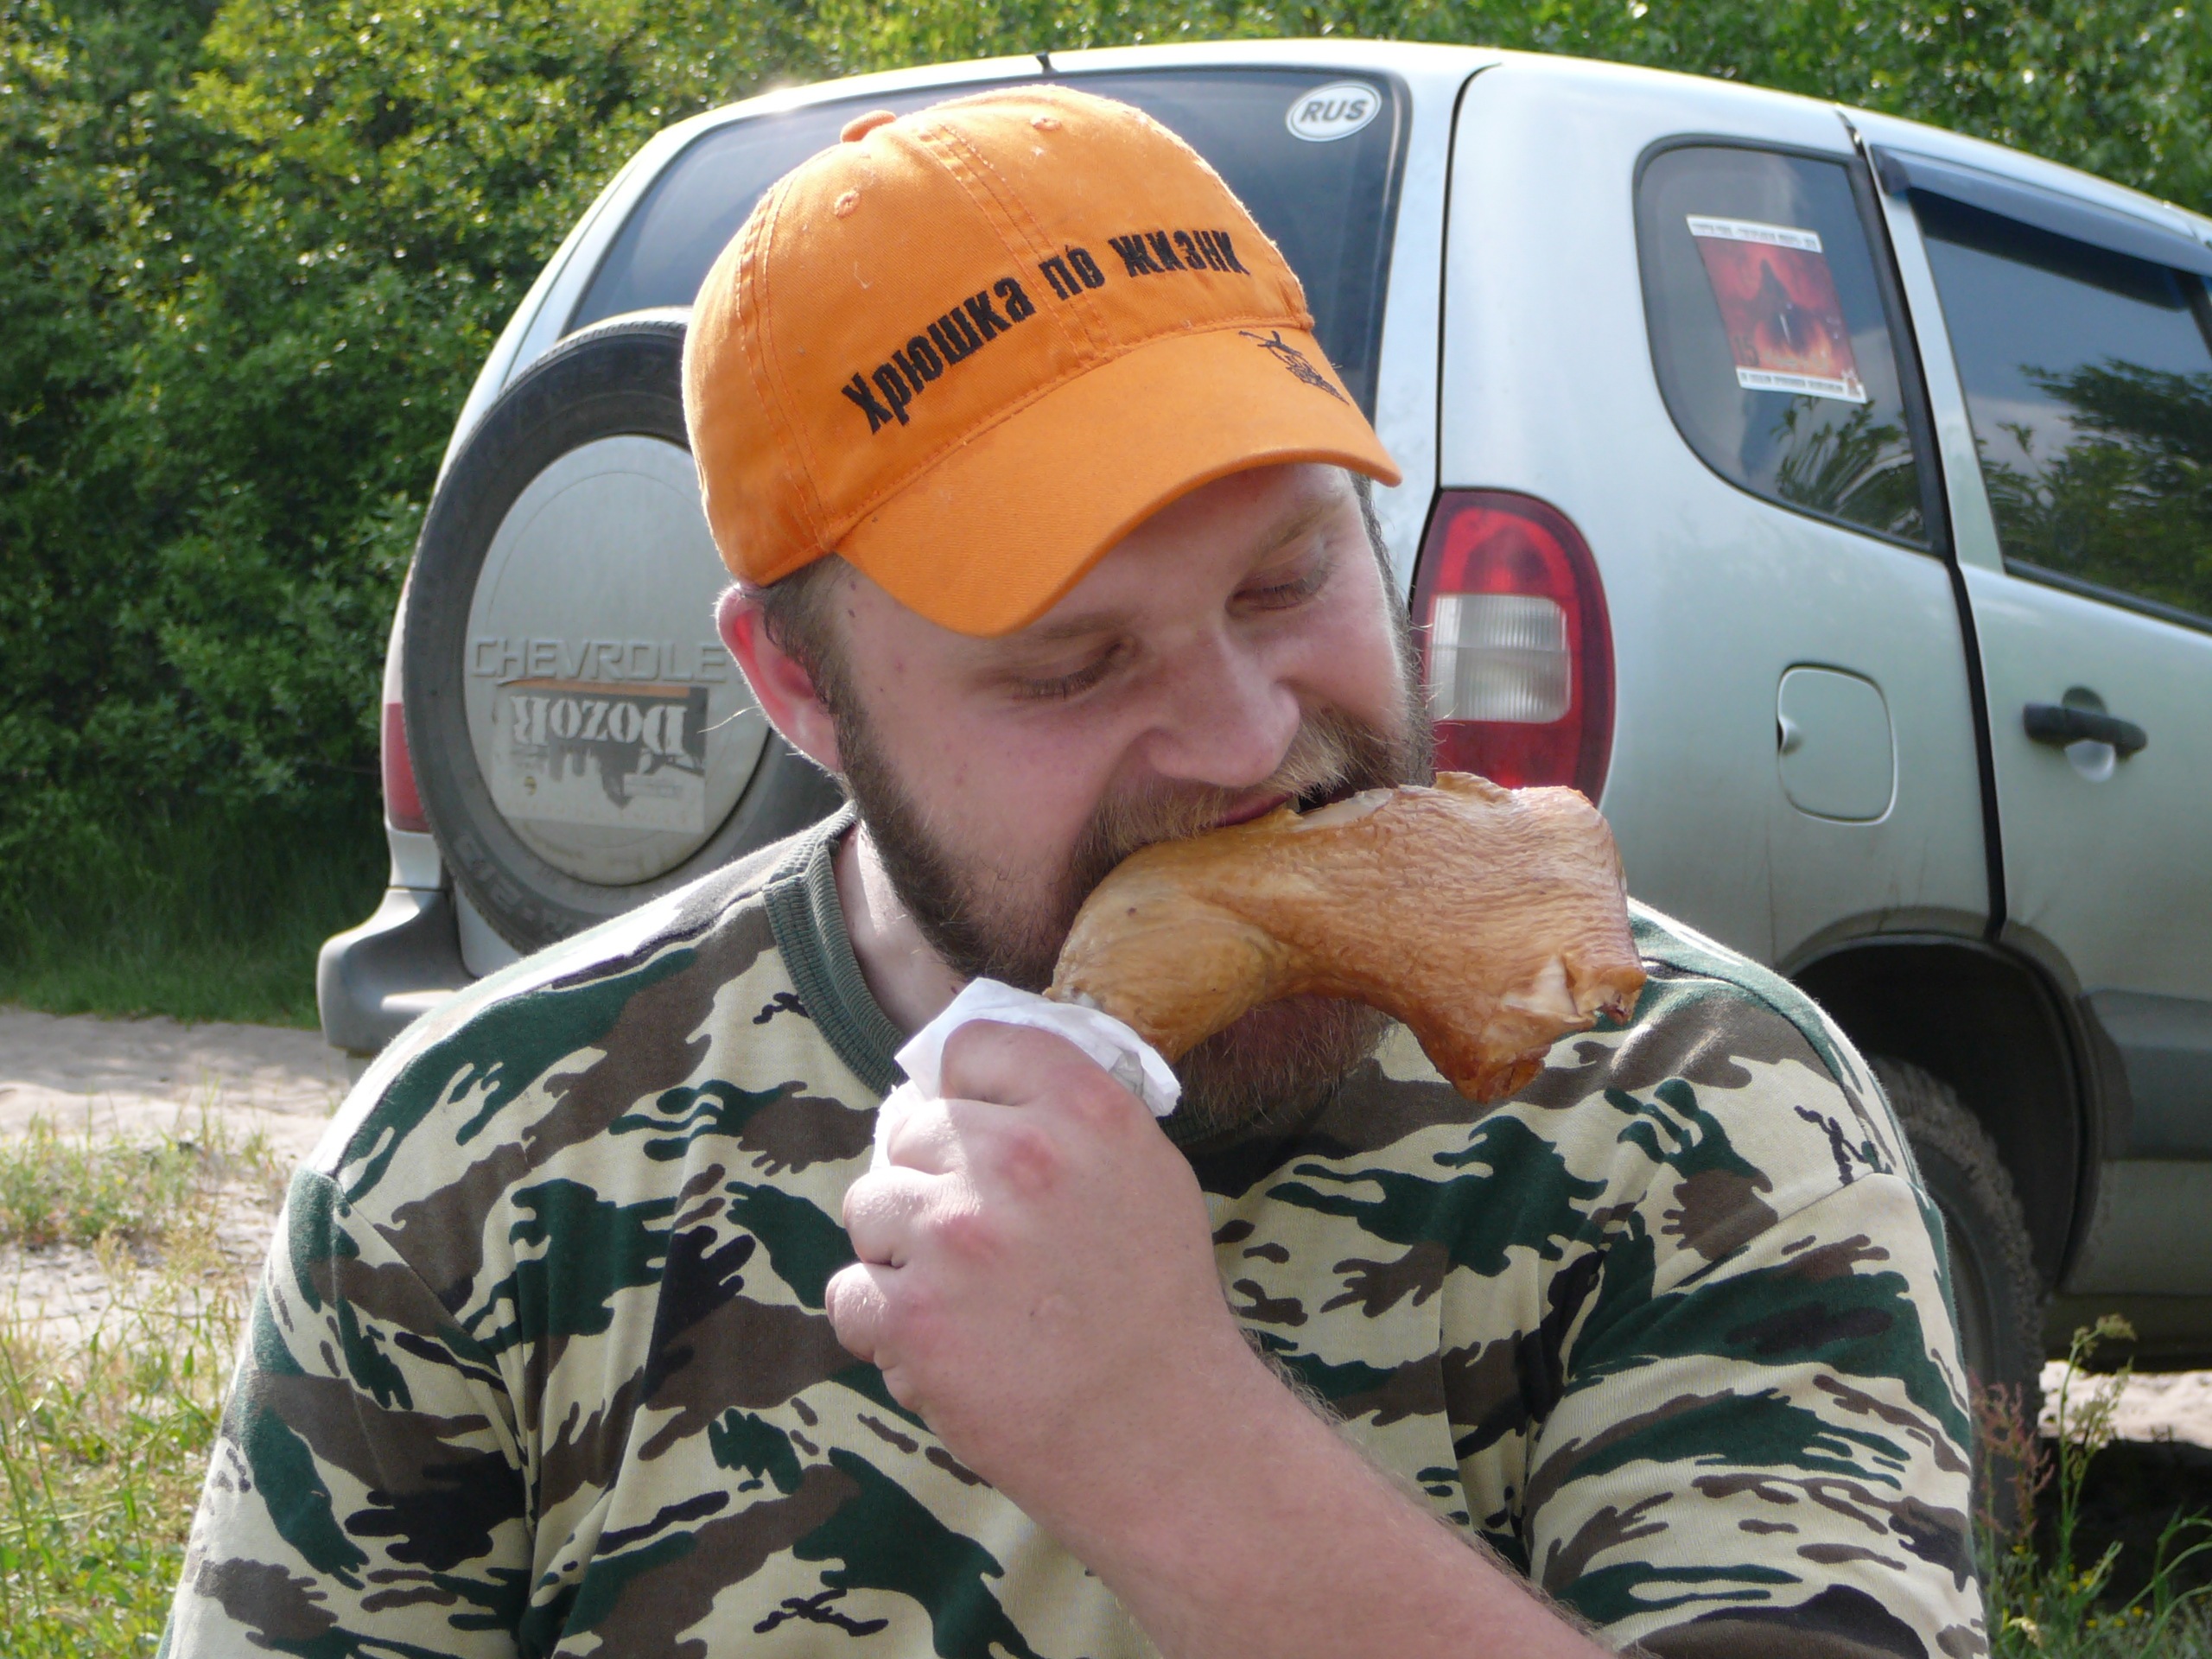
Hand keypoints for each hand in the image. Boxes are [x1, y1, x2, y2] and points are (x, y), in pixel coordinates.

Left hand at [825, 1021, 1264, 1536]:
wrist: (1165, 1437)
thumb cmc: (1158, 1307)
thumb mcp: (1147, 1173)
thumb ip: (1067, 1113)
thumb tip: (969, 1083)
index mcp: (1085, 1110)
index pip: (973, 1046)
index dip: (965, 1093)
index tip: (978, 1137)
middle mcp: (1018, 1158)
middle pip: (911, 1132)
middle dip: (932, 1184)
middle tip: (984, 1245)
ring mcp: (957, 1236)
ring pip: (869, 1207)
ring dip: (900, 1254)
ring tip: (966, 1300)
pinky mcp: (914, 1317)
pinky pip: (850, 1292)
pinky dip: (880, 1325)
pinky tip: (941, 1346)